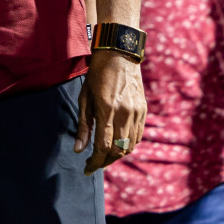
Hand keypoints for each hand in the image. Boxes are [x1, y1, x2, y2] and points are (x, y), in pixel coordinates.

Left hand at [75, 50, 146, 174]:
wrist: (119, 54)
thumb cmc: (96, 75)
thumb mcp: (84, 98)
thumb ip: (83, 125)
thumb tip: (79, 149)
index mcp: (107, 109)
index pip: (103, 146)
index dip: (95, 161)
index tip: (86, 168)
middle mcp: (125, 113)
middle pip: (118, 150)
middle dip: (105, 161)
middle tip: (94, 163)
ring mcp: (137, 112)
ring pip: (130, 146)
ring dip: (117, 155)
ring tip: (104, 156)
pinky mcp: (144, 110)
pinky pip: (138, 136)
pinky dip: (128, 145)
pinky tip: (117, 144)